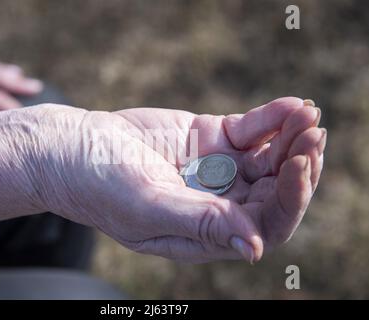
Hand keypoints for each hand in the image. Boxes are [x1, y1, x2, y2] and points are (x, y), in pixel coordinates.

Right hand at [30, 97, 325, 262]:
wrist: (76, 149)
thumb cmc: (101, 186)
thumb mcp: (147, 207)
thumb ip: (198, 224)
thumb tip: (254, 247)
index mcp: (205, 233)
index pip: (263, 225)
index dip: (289, 199)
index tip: (299, 165)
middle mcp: (218, 204)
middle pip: (274, 191)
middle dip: (298, 164)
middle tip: (313, 135)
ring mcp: (216, 171)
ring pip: (268, 158)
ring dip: (291, 138)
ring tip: (307, 115)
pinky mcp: (210, 140)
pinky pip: (250, 131)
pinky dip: (272, 118)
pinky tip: (291, 106)